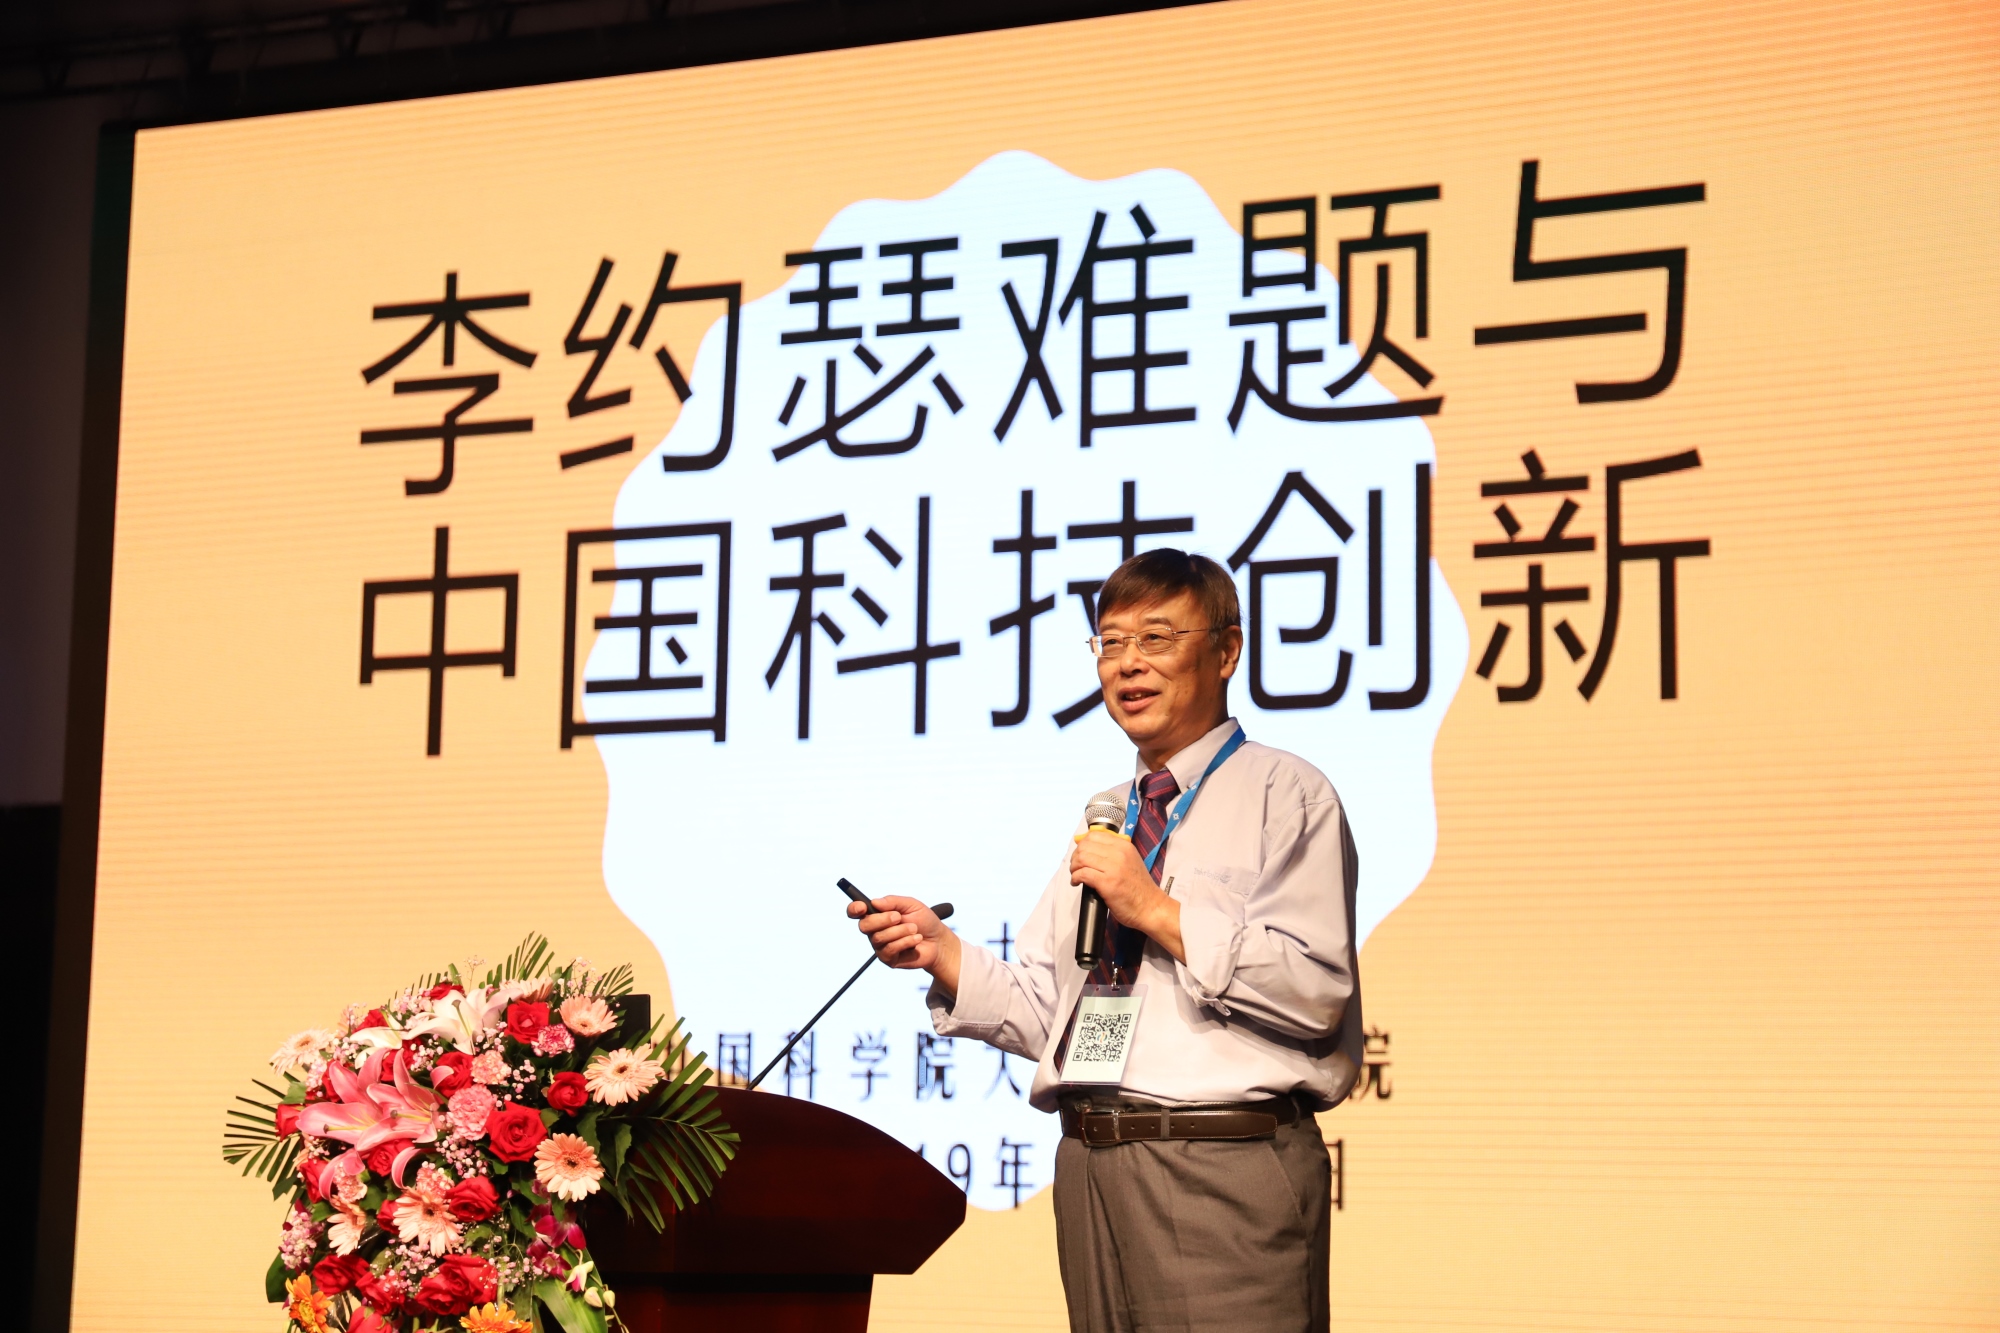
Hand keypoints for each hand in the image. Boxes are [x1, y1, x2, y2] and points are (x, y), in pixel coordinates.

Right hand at [848, 895, 961, 995]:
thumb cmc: (924, 921)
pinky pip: (890, 949)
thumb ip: (893, 901)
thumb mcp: (911, 905)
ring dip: (900, 931)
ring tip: (914, 929)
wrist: (939, 940)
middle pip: (864, 925)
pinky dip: (905, 941)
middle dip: (882, 920)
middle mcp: (875, 931)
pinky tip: (916, 939)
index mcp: (877, 915)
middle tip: (898, 917)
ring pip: (878, 938)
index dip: (854, 908)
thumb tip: (874, 902)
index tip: (862, 907)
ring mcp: (880, 946)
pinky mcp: (888, 959)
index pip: (856, 912)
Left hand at [1069, 831, 1184, 963]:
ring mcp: (1113, 867)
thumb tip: (1087, 845)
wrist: (1151, 907)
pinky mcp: (1107, 883)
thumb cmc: (1138, 887)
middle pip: (1085, 846)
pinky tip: (1077, 883)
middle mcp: (1119, 853)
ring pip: (1082, 858)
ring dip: (1074, 867)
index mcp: (1124, 845)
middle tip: (1076, 867)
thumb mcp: (1130, 861)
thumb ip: (1112, 852)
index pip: (1094, 835)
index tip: (1080, 854)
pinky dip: (1075, 878)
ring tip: (1076, 875)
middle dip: (1075, 857)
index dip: (1082, 844)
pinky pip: (1083, 874)